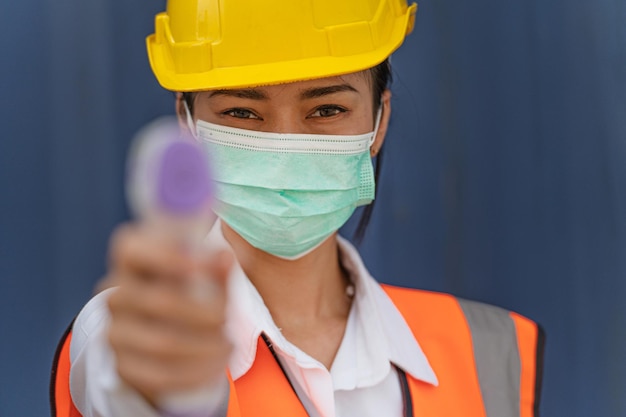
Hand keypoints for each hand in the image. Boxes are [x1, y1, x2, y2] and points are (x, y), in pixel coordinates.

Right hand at [104, 223, 232, 405]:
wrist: (167, 327)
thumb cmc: (189, 286)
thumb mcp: (203, 271)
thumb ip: (214, 265)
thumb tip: (225, 258)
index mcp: (132, 260)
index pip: (132, 251)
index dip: (165, 257)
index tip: (201, 266)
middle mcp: (116, 294)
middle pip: (156, 301)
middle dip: (201, 312)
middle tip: (225, 317)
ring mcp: (116, 332)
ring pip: (160, 343)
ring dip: (204, 346)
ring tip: (228, 344)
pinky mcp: (124, 365)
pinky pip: (159, 374)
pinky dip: (196, 372)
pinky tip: (217, 365)